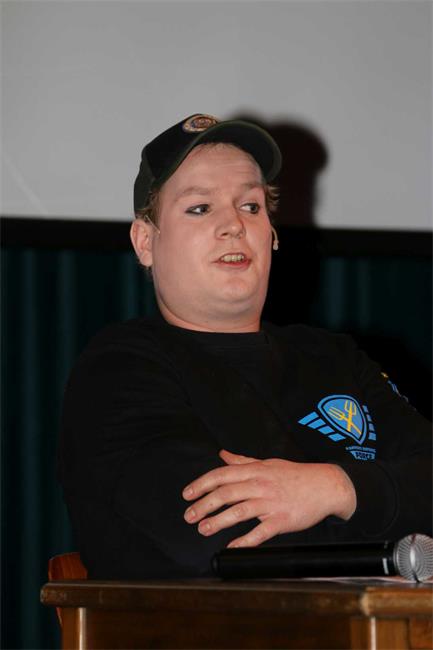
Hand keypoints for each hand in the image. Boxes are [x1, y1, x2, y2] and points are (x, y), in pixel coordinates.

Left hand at [183, 449, 355, 547]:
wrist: (326, 485)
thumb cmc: (294, 474)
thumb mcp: (266, 462)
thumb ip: (242, 461)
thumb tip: (222, 454)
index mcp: (254, 471)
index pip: (221, 475)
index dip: (201, 484)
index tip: (187, 494)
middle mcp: (260, 485)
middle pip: (225, 494)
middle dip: (203, 505)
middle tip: (188, 516)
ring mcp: (271, 503)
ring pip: (239, 512)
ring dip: (218, 522)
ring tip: (203, 529)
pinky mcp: (282, 520)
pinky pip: (260, 532)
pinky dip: (244, 540)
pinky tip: (231, 547)